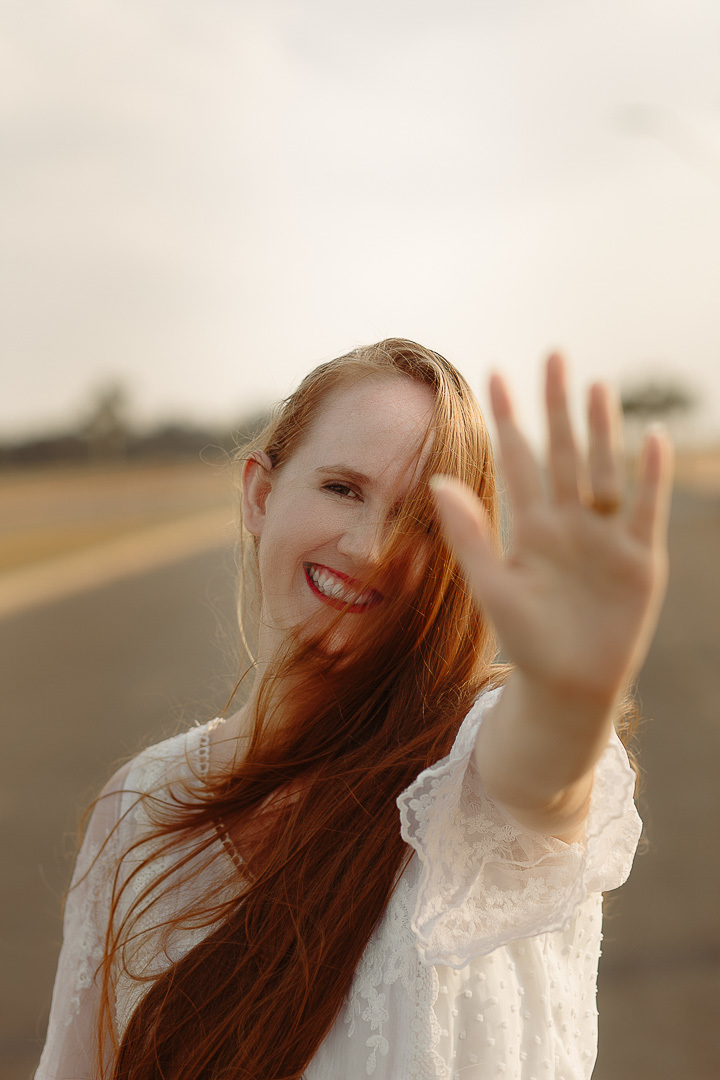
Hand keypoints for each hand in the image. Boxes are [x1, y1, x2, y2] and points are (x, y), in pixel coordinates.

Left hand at [431, 353, 672, 707]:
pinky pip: (645, 508)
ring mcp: (606, 535)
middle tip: (553, 354)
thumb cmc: (526, 641)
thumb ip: (469, 535)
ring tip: (596, 386)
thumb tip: (438, 480)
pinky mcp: (639, 557)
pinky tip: (650, 437)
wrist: (569, 687)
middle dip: (557, 406)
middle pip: (562, 452)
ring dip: (600, 431)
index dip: (507, 419)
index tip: (493, 374)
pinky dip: (650, 476)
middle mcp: (568, 521)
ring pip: (604, 469)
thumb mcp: (493, 586)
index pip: (517, 460)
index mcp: (530, 526)